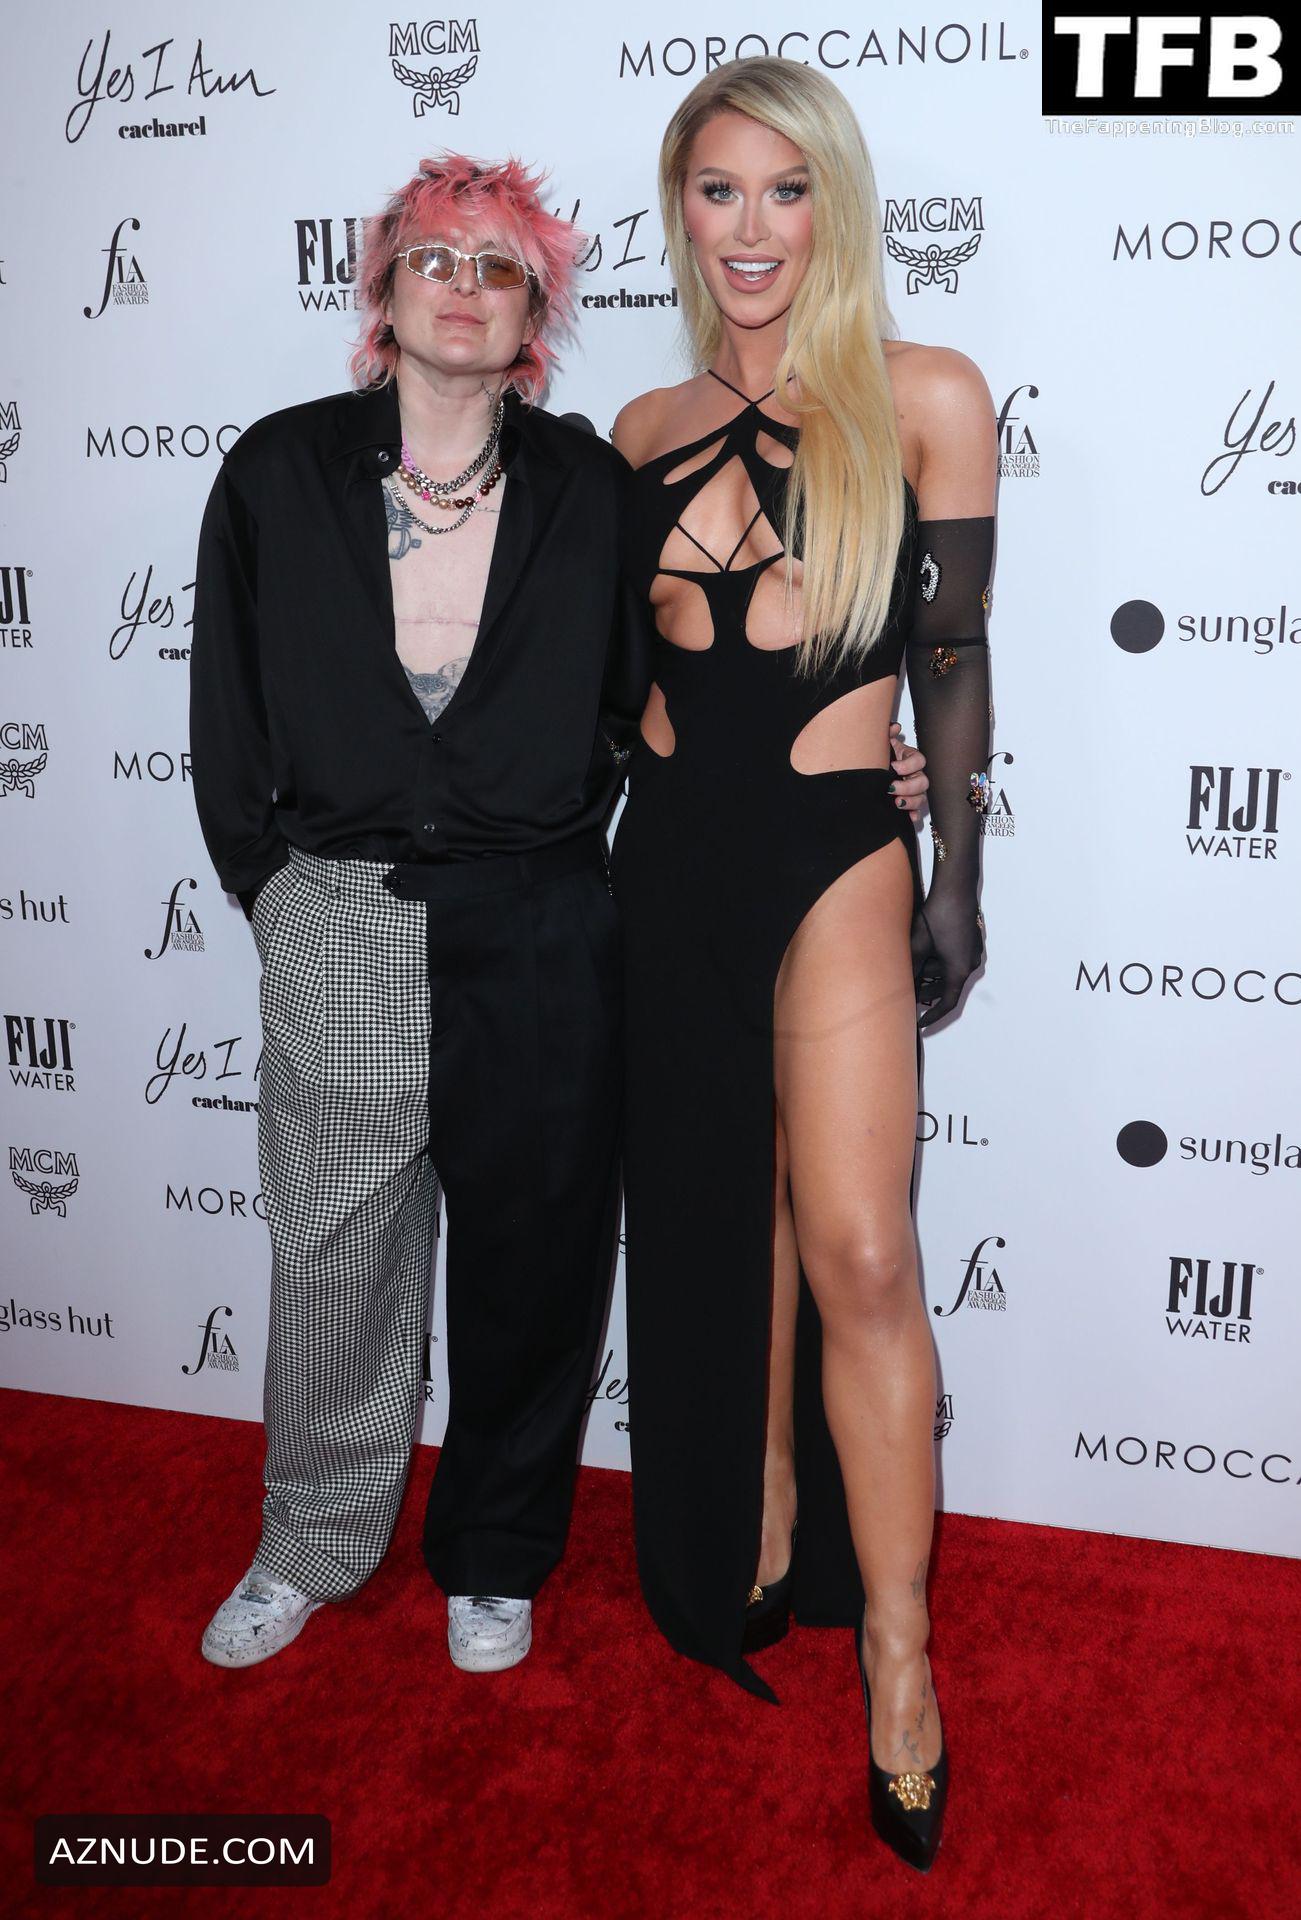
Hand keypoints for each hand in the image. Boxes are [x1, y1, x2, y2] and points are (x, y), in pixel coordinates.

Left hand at [888, 722, 927, 821]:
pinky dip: (913, 814)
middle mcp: (914, 774)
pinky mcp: (908, 803)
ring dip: (911, 801)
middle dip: (908, 786)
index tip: (894, 767)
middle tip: (891, 788)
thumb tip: (895, 727)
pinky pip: (916, 810)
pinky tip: (909, 817)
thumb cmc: (878, 755)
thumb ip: (886, 733)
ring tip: (897, 803)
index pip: (919, 760)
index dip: (909, 765)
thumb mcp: (881, 743)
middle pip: (922, 781)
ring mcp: (913, 790)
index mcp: (909, 758)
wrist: (868, 770)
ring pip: (921, 797)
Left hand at [911, 889, 983, 1028]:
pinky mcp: (969, 938)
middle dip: (927, 992)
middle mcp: (970, 962)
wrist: (956, 888)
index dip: (934, 1016)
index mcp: (960, 969)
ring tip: (910, 973)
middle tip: (908, 995)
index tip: (921, 1023)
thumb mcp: (918, 944)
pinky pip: (953, 958)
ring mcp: (972, 950)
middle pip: (947, 986)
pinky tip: (922, 954)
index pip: (948, 1003)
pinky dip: (938, 962)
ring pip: (949, 970)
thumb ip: (911, 966)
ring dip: (931, 975)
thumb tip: (899, 982)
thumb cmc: (938, 915)